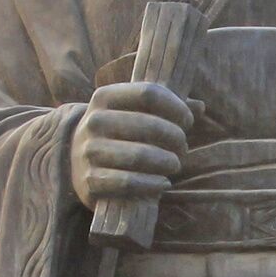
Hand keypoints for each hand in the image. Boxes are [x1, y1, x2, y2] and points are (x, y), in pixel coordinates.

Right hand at [73, 81, 192, 211]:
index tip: (187, 121)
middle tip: (183, 147)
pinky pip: (128, 182)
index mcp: (104, 96)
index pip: (148, 93)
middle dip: (175, 137)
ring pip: (140, 155)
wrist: (75, 163)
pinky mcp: (89, 181)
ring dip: (168, 162)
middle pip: (148, 125)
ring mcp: (88, 152)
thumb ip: (166, 106)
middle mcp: (92, 121)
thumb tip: (200, 106)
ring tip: (175, 164)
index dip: (175, 107)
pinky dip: (152, 184)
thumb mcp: (133, 112)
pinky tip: (164, 183)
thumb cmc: (117, 134)